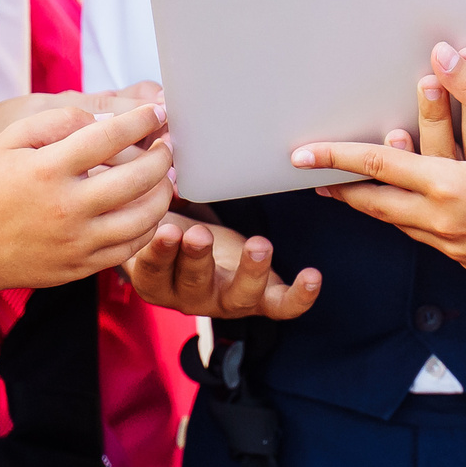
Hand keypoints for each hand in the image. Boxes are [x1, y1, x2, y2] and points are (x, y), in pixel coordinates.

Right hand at [0, 102, 175, 290]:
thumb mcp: (10, 140)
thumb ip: (57, 120)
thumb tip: (102, 120)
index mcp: (48, 170)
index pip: (109, 137)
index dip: (140, 121)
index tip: (156, 113)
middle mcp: (67, 206)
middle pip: (138, 178)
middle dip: (162, 157)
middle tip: (166, 146)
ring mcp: (78, 240)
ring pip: (144, 217)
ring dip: (163, 193)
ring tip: (164, 177)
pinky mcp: (82, 265)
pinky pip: (132, 246)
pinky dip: (149, 225)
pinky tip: (148, 209)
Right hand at [124, 213, 320, 318]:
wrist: (197, 257)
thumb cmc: (171, 230)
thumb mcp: (156, 214)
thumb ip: (153, 194)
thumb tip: (160, 159)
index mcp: (155, 280)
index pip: (154, 270)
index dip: (159, 253)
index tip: (166, 230)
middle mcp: (190, 298)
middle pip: (193, 284)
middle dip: (197, 258)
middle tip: (198, 235)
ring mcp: (227, 302)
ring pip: (239, 297)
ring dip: (250, 272)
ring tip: (259, 245)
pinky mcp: (262, 302)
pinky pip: (282, 307)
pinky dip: (299, 296)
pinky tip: (312, 276)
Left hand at [292, 44, 465, 273]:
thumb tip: (442, 56)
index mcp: (448, 188)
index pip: (377, 168)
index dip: (336, 158)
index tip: (300, 157)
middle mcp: (445, 224)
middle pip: (379, 207)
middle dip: (346, 193)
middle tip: (318, 184)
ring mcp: (460, 248)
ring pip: (404, 228)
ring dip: (380, 209)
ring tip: (361, 197)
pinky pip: (432, 241)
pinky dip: (414, 225)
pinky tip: (416, 217)